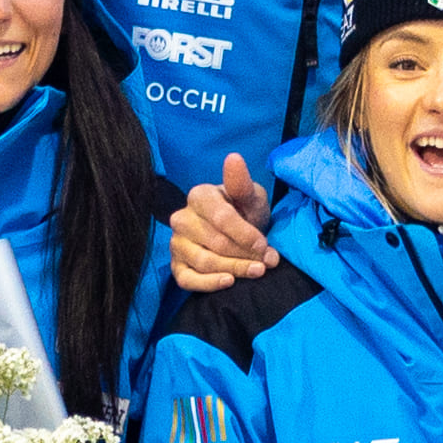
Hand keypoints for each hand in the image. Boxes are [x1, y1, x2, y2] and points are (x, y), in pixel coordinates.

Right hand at [165, 152, 271, 293]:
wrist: (236, 232)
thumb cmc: (244, 212)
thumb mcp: (250, 197)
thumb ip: (242, 183)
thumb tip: (234, 158)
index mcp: (198, 196)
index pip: (221, 218)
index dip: (245, 234)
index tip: (265, 245)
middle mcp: (181, 219)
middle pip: (215, 243)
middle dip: (244, 255)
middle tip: (266, 263)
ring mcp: (176, 244)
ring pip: (204, 262)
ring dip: (233, 269)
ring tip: (256, 272)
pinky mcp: (176, 265)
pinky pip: (187, 279)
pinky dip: (208, 284)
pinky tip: (228, 283)